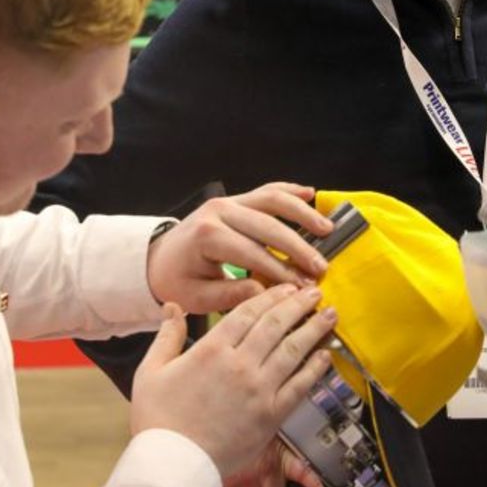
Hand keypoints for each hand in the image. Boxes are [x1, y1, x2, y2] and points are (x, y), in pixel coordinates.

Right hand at [129, 284, 335, 477]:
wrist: (173, 465)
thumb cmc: (159, 420)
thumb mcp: (151, 371)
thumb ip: (166, 335)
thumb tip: (172, 307)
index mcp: (212, 349)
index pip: (249, 312)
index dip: (271, 297)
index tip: (286, 288)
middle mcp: (240, 364)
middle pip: (276, 325)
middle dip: (298, 304)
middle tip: (314, 293)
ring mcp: (259, 389)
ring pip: (293, 350)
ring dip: (314, 329)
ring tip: (330, 315)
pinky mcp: (271, 415)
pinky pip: (300, 386)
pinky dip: (315, 368)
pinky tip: (325, 355)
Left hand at [146, 182, 333, 314]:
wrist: (159, 259)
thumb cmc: (177, 281)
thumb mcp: (195, 297)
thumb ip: (229, 295)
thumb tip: (265, 292)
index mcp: (207, 236)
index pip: (252, 253)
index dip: (280, 270)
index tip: (303, 286)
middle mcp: (219, 212)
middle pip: (267, 225)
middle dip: (298, 247)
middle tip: (320, 266)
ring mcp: (228, 201)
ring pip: (272, 200)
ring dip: (303, 213)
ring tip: (327, 229)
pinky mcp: (236, 199)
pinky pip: (266, 190)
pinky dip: (290, 190)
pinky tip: (311, 192)